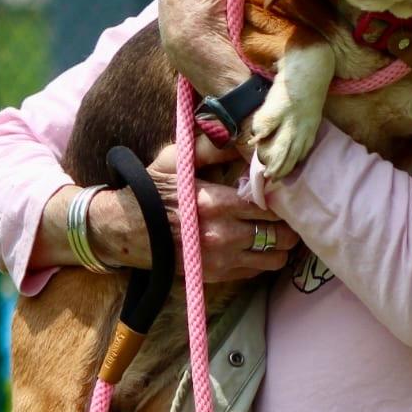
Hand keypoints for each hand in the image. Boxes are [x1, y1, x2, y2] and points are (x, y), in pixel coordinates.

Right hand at [89, 137, 297, 281]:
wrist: (124, 230)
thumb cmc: (151, 191)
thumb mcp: (177, 160)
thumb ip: (212, 147)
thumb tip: (241, 136)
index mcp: (216, 202)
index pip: (269, 205)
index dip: (282, 199)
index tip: (283, 192)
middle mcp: (223, 235)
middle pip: (280, 235)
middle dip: (288, 224)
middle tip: (286, 213)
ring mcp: (220, 260)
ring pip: (274, 258)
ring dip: (280, 245)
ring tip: (275, 231)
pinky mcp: (215, 275)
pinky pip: (256, 272)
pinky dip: (263, 259)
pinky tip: (257, 245)